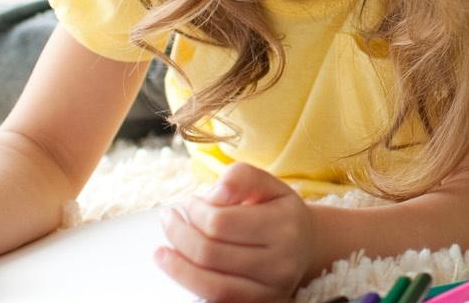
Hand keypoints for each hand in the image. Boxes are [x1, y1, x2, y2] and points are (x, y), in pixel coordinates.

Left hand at [156, 162, 314, 301]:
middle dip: (179, 234)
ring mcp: (271, 291)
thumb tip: (214, 196)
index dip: (194, 211)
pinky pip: (217, 299)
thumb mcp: (267, 184)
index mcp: (284, 226)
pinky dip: (191, 283)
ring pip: (209, 283)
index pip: (219, 222)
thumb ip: (241, 177)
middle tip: (170, 219)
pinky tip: (177, 267)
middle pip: (209, 253)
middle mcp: (281, 263)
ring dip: (176, 264)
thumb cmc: (278, 212)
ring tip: (162, 249)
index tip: (188, 203)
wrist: (305, 247)